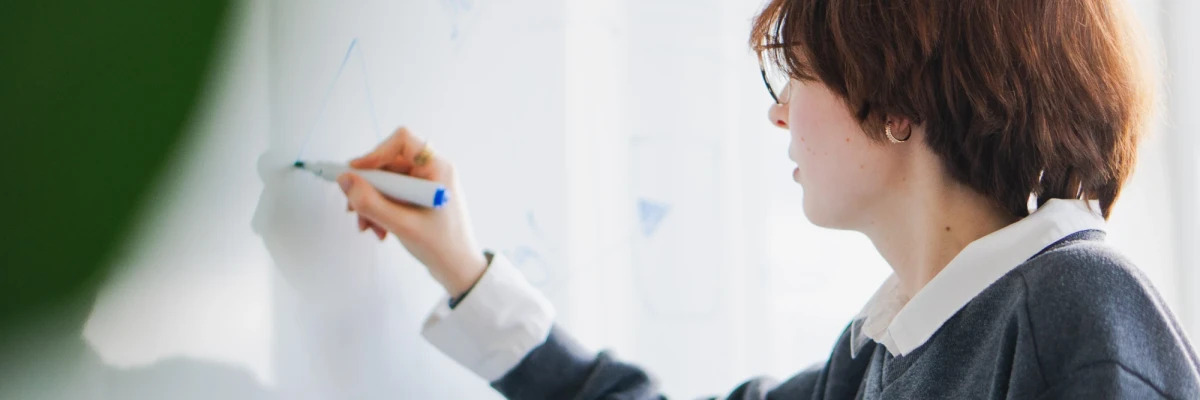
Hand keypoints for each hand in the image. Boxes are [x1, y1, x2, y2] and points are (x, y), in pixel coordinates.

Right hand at [337, 127, 487, 297]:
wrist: (459, 270)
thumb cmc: (441, 247)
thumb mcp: (402, 225)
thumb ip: (370, 203)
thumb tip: (344, 180)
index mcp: (438, 168)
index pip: (402, 141)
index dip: (376, 152)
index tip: (355, 172)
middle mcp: (432, 171)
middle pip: (388, 163)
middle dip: (368, 188)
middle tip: (352, 209)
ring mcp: (424, 184)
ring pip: (385, 181)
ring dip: (371, 203)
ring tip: (367, 227)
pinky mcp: (417, 198)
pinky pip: (390, 194)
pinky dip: (379, 210)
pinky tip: (379, 230)